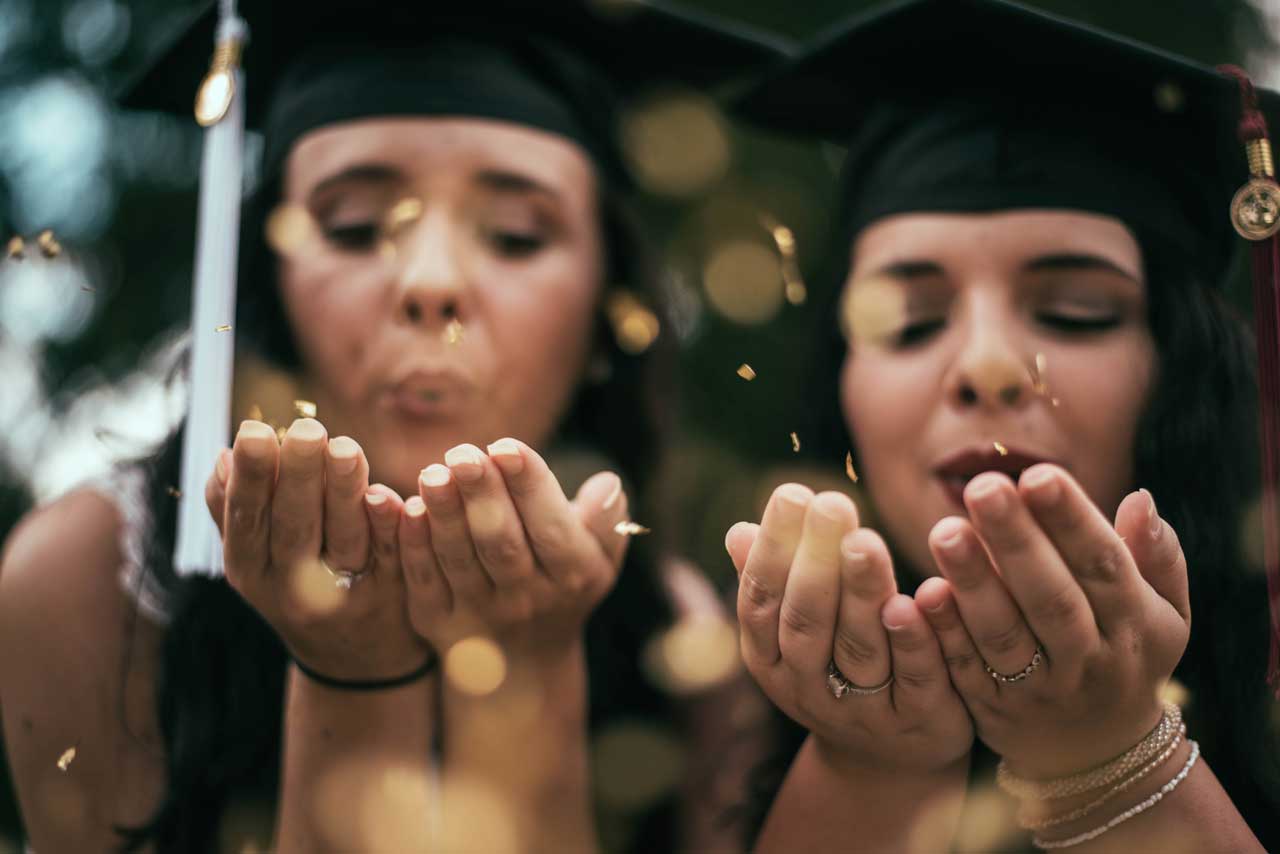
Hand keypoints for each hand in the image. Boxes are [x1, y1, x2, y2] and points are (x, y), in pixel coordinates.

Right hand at [204, 418, 428, 679]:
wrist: (358, 663)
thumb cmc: (298, 590)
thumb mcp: (257, 562)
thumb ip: (237, 514)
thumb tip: (224, 456)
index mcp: (253, 573)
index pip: (247, 522)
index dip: (251, 479)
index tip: (255, 431)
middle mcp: (295, 589)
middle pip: (295, 529)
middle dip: (298, 476)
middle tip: (305, 428)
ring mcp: (346, 595)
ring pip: (344, 539)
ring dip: (343, 493)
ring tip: (344, 446)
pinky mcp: (393, 593)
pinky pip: (389, 554)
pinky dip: (388, 524)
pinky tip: (385, 492)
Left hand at [398, 438, 628, 658]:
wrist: (524, 663)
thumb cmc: (563, 585)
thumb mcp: (598, 559)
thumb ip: (605, 521)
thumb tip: (608, 483)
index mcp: (573, 575)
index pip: (552, 528)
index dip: (530, 486)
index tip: (507, 446)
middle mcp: (528, 599)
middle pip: (502, 542)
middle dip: (482, 494)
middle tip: (463, 453)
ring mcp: (481, 613)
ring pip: (460, 559)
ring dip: (444, 514)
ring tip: (433, 472)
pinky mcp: (439, 623)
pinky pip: (424, 581)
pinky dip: (414, 545)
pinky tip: (406, 508)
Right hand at [727, 485, 972, 772]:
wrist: (892, 758)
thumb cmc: (838, 669)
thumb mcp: (797, 632)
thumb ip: (775, 581)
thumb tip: (738, 530)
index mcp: (770, 660)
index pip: (761, 601)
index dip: (773, 549)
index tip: (792, 493)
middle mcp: (808, 688)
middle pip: (806, 623)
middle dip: (815, 562)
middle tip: (831, 503)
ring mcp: (862, 710)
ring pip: (858, 649)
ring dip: (860, 593)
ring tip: (866, 539)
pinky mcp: (919, 721)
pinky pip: (914, 679)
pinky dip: (913, 640)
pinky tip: (916, 598)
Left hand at [915, 464, 1188, 778]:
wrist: (1096, 753)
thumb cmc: (1125, 652)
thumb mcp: (1163, 613)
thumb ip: (1156, 557)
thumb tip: (1140, 498)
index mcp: (1133, 625)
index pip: (1103, 565)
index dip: (1072, 521)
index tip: (1038, 473)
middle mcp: (1089, 660)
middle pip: (1050, 598)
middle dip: (1016, 541)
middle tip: (983, 487)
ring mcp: (1038, 690)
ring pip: (1003, 635)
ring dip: (973, 582)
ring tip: (945, 530)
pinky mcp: (991, 709)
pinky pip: (965, 669)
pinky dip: (944, 632)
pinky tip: (922, 592)